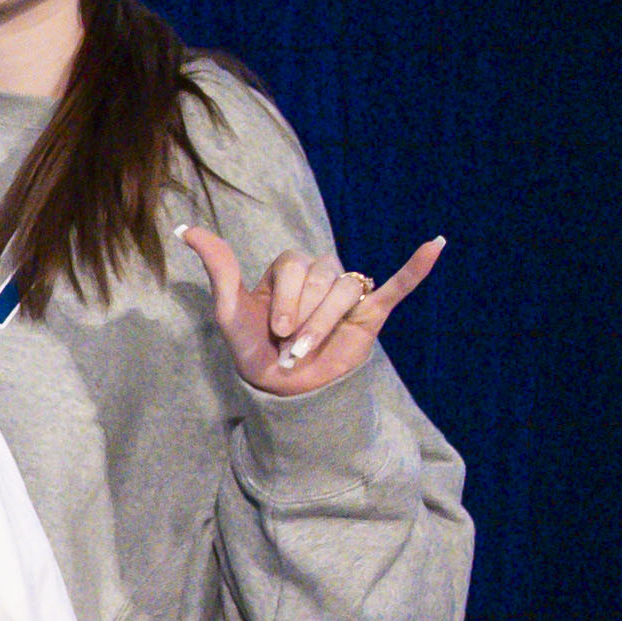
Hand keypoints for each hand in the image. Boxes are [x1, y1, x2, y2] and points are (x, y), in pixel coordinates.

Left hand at [179, 224, 441, 400]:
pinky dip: (417, 267)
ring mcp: (348, 291)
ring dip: (325, 324)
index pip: (293, 267)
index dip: (284, 301)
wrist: (284, 390)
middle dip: (302, 317)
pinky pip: (398, 284)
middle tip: (290, 345)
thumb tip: (186, 230)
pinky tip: (435, 245)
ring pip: (346, 290)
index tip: (275, 332)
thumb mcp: (231, 310)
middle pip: (320, 278)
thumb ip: (218, 268)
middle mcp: (321, 275)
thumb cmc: (256, 348)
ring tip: (308, 350)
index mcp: (290, 269)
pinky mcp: (373, 311)